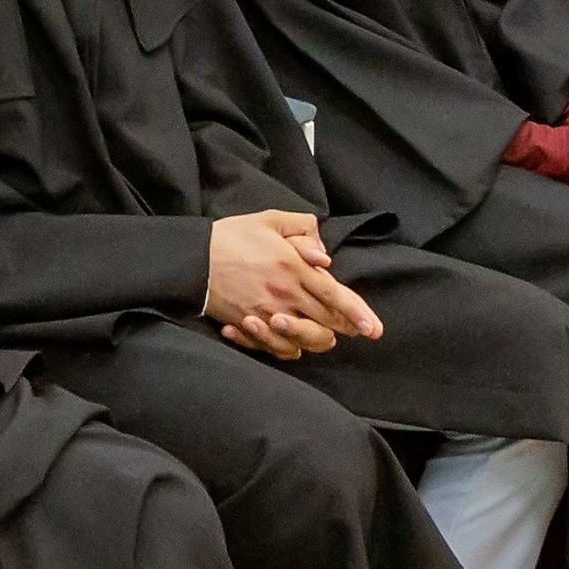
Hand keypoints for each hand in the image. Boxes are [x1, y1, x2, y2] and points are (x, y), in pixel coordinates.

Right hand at [199, 208, 380, 356]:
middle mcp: (285, 296)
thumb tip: (324, 255)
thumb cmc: (233, 236)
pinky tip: (286, 337)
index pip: (335, 296)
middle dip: (344, 328)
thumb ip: (302, 229)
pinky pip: (276, 348)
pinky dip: (285, 347)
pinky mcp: (250, 326)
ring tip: (322, 332)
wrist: (194, 259)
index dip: (357, 313)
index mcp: (294, 268)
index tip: (373, 329)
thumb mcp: (270, 219)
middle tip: (356, 330)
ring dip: (316, 338)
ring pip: (303, 340)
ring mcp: (267, 315)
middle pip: (325, 323)